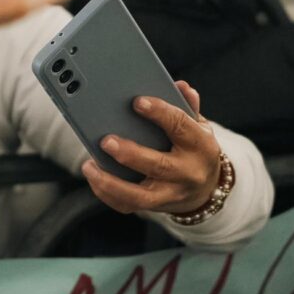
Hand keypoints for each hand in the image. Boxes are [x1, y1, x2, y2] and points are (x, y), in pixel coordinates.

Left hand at [78, 81, 224, 216]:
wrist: (204, 188)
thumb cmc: (193, 149)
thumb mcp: (197, 127)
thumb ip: (187, 107)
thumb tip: (181, 86)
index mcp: (200, 147)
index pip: (181, 127)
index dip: (160, 113)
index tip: (137, 101)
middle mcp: (188, 173)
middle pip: (159, 166)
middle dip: (131, 154)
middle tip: (106, 141)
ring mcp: (172, 194)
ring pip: (141, 196)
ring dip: (112, 183)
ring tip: (89, 166)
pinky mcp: (155, 207)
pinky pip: (128, 205)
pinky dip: (107, 194)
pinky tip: (93, 178)